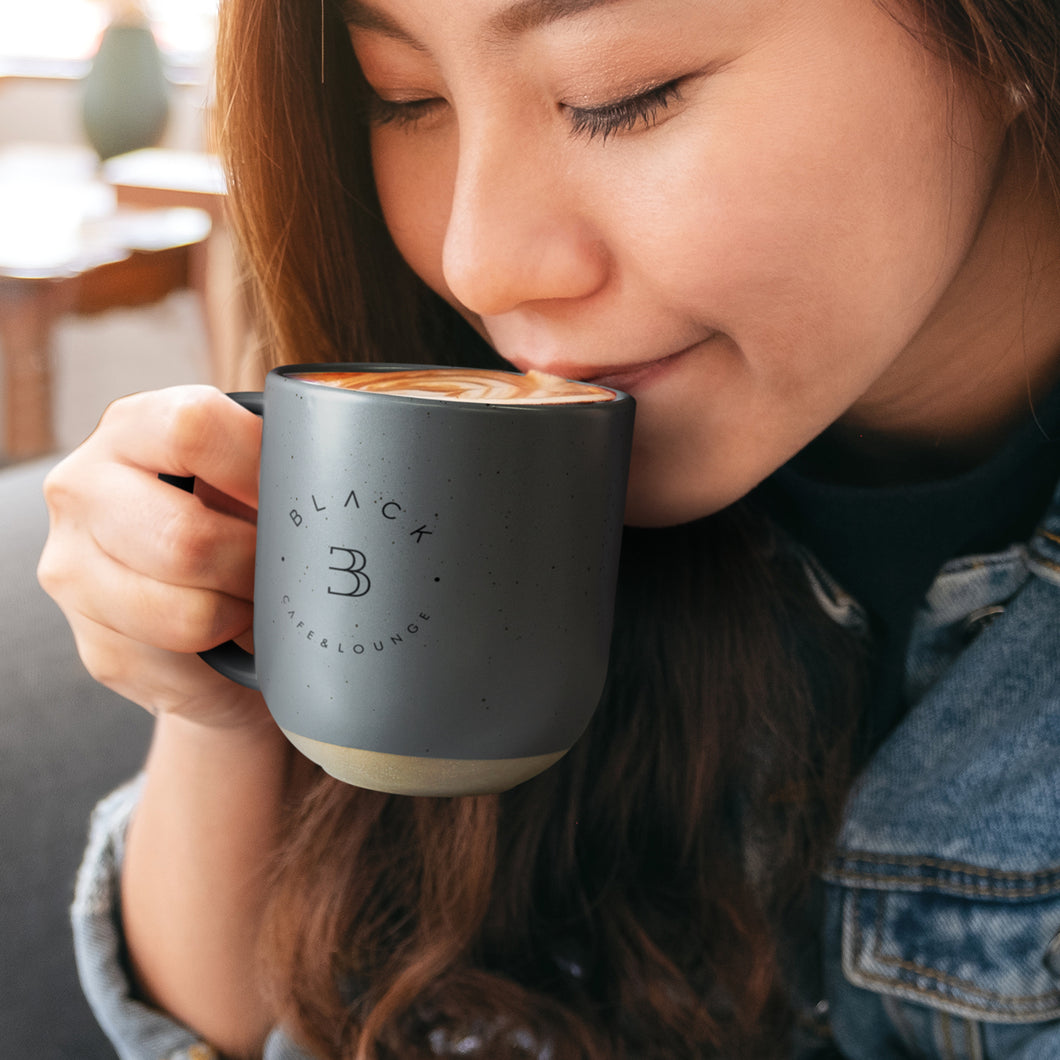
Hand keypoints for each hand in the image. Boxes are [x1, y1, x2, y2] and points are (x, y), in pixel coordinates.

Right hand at [38, 385, 271, 732]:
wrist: (201, 609)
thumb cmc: (242, 526)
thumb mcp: (251, 475)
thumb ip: (276, 461)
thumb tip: (330, 479)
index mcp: (133, 427)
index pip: (193, 428)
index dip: (258, 470)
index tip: (295, 498)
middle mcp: (83, 489)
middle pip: (187, 538)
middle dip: (255, 563)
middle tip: (281, 566)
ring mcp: (74, 571)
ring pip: (188, 613)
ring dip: (243, 613)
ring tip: (255, 599)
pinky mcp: (95, 645)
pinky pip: (184, 663)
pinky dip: (226, 653)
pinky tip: (229, 635)